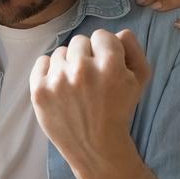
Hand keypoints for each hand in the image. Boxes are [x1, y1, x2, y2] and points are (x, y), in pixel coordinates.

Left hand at [29, 29, 150, 177]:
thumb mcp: (140, 80)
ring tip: (76, 86)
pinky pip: (42, 61)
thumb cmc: (119, 110)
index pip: (102, 35)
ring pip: (61, 52)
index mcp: (110, 65)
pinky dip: (49, 71)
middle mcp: (82, 69)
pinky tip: (59, 86)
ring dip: (68, 64)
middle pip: (79, 41)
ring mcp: (58, 80)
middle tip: (90, 79)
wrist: (97, 147)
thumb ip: (133, 49)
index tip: (105, 67)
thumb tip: (118, 32)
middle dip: (87, 56)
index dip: (105, 50)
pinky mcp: (39, 90)